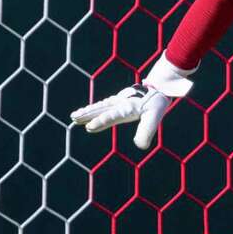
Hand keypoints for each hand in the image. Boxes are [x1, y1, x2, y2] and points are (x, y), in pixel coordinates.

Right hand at [70, 53, 194, 149]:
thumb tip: (140, 146)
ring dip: (87, 111)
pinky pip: (103, 105)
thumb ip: (147, 131)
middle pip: (102, 109)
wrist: (158, 87)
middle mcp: (120, 104)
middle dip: (88, 114)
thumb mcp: (155, 117)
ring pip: (100, 106)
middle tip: (75, 118)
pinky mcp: (117, 101)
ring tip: (74, 116)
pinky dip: (93, 108)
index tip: (90, 125)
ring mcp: (118, 101)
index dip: (102, 121)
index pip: (113, 116)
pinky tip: (85, 112)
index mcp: (128, 108)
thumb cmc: (156, 102)